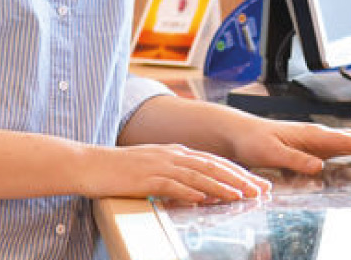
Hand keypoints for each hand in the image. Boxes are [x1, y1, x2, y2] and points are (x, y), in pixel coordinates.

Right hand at [79, 143, 271, 203]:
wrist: (90, 164)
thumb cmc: (120, 169)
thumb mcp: (154, 168)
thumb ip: (177, 177)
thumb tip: (200, 193)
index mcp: (177, 152)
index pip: (215, 161)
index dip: (238, 171)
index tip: (256, 182)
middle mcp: (173, 155)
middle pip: (214, 166)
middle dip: (239, 178)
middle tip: (260, 189)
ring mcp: (161, 165)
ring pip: (199, 175)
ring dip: (222, 185)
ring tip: (241, 195)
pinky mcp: (146, 178)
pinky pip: (173, 185)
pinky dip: (190, 191)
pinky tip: (204, 198)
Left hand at [225, 117, 350, 176]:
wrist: (240, 133)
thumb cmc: (253, 141)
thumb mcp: (270, 153)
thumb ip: (294, 159)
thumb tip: (318, 166)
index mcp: (313, 135)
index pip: (348, 141)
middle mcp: (321, 135)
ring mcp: (321, 140)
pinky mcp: (317, 146)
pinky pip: (348, 147)